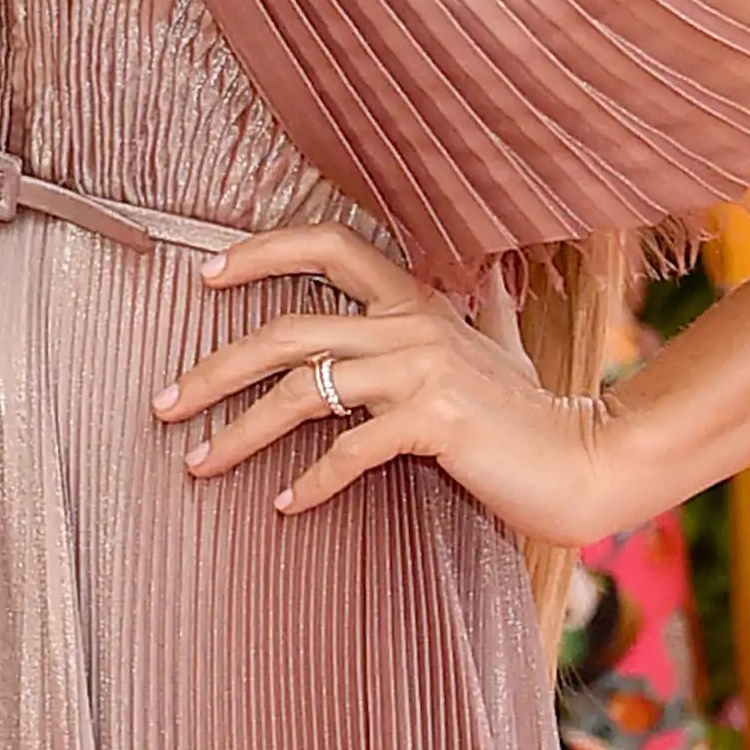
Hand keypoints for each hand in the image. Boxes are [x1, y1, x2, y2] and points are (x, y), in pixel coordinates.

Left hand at [157, 225, 631, 545]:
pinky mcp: (435, 424)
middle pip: (288, 329)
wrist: (587, 462)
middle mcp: (414, 325)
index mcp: (419, 300)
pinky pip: (351, 449)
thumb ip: (483, 306)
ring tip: (198, 463)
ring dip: (239, 431)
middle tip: (161, 402)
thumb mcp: (502, 344)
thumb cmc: (535, 412)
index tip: (205, 275)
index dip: (263, 251)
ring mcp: (423, 372)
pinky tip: (283, 505)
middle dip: (213, 366)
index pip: (329, 244)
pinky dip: (310, 481)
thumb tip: (488, 272)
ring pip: (303, 392)